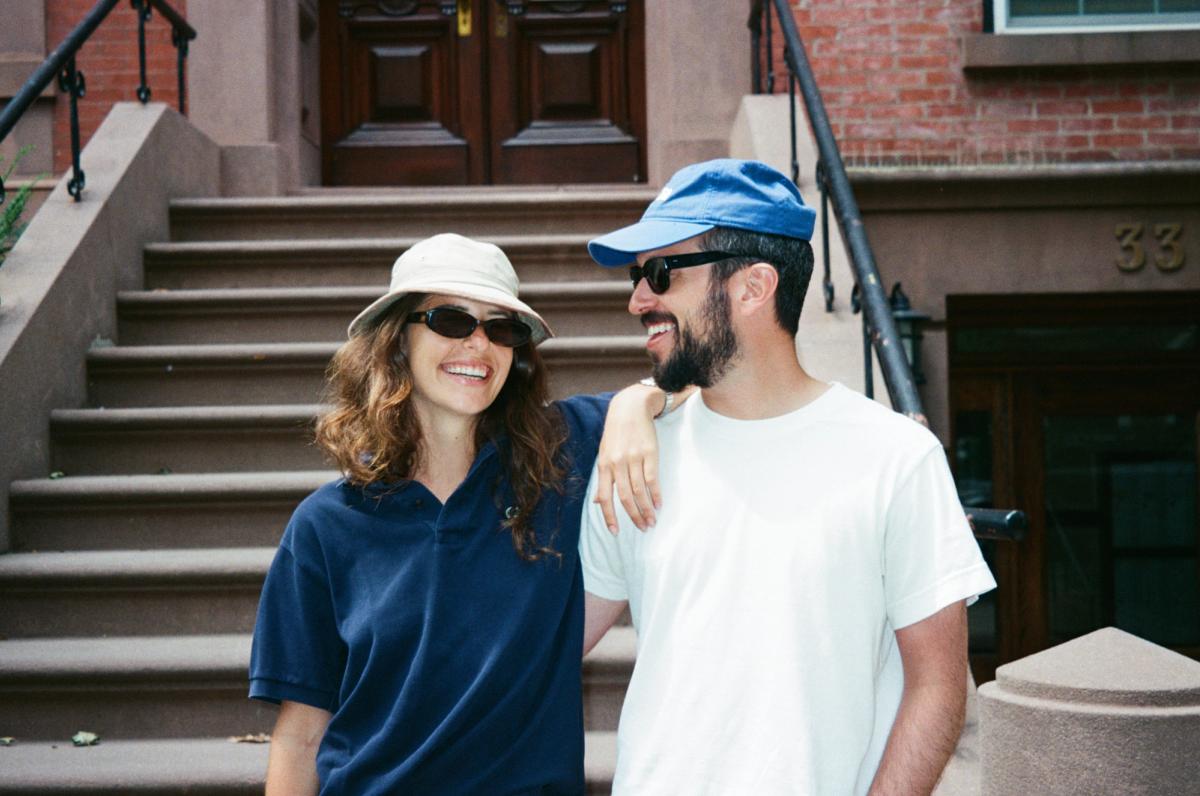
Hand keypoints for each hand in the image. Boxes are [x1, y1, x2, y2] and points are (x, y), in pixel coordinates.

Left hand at [593, 384, 662, 532]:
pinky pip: (652, 478)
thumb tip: (597, 502)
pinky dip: (655, 494)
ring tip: (651, 521)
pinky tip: (658, 505)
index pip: (605, 497)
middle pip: (624, 497)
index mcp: (604, 465)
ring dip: (646, 509)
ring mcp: (633, 458)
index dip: (609, 516)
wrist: (630, 407)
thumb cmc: (616, 433)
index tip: (615, 532)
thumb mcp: (603, 453)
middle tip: (642, 529)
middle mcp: (617, 463)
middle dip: (633, 516)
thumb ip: (602, 478)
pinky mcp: (649, 453)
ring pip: (639, 491)